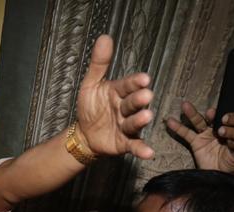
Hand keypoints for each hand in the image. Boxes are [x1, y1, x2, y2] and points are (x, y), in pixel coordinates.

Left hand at [76, 34, 154, 159]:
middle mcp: (126, 108)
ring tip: (147, 116)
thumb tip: (105, 37)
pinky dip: (141, 149)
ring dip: (140, 120)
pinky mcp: (125, 143)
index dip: (135, 82)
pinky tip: (148, 152)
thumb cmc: (91, 107)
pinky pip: (134, 146)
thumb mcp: (91, 85)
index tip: (144, 78)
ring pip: (134, 122)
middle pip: (133, 102)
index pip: (128, 85)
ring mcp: (126, 126)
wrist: (84, 134)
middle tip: (146, 95)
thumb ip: (99, 64)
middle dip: (139, 99)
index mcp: (119, 92)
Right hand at [165, 101, 233, 174]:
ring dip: (191, 113)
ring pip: (198, 122)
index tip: (223, 117)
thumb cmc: (233, 164)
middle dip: (210, 113)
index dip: (224, 116)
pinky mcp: (195, 142)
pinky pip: (186, 133)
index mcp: (229, 130)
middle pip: (212, 118)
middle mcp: (217, 130)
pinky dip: (178, 127)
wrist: (221, 176)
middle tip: (209, 111)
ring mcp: (205, 135)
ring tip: (185, 105)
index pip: (226, 119)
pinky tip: (171, 121)